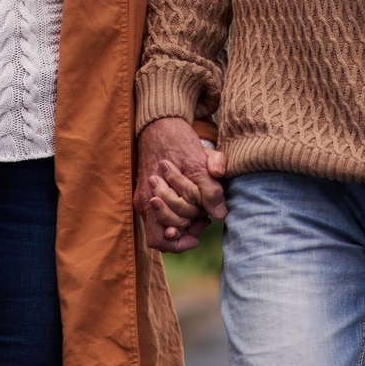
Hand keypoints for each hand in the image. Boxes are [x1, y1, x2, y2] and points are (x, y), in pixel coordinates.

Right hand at [135, 116, 228, 252]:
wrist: (160, 122)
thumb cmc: (178, 140)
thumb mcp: (200, 161)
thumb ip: (210, 188)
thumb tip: (220, 214)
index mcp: (153, 196)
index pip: (160, 238)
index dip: (180, 243)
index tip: (198, 235)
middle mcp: (145, 200)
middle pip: (162, 234)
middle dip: (186, 231)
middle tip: (205, 220)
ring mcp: (144, 196)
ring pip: (161, 224)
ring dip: (182, 222)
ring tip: (201, 212)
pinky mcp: (147, 191)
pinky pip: (160, 212)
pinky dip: (176, 212)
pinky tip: (192, 201)